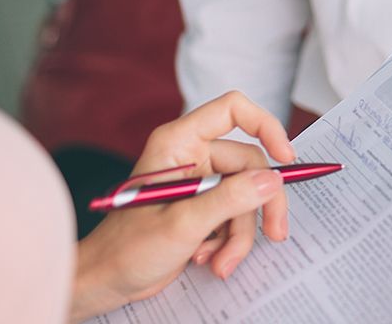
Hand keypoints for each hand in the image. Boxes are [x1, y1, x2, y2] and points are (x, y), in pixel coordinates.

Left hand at [69, 91, 295, 321]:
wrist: (105, 282)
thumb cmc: (126, 248)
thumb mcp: (183, 223)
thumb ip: (229, 199)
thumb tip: (271, 181)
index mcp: (179, 143)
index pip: (233, 111)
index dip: (266, 126)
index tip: (286, 157)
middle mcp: (192, 156)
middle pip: (250, 165)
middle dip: (259, 206)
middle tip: (275, 234)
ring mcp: (200, 183)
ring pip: (247, 197)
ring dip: (240, 234)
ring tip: (222, 261)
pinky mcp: (204, 208)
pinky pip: (236, 217)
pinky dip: (230, 242)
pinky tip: (209, 259)